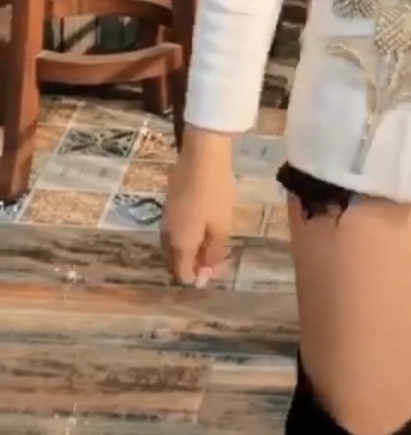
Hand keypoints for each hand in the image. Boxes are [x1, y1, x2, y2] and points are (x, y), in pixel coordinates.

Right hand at [162, 129, 234, 286]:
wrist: (201, 156)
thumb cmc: (215, 194)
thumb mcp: (221, 226)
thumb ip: (213, 252)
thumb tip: (205, 274)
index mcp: (180, 243)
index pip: (181, 272)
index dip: (195, 278)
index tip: (211, 275)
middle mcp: (168, 234)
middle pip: (174, 259)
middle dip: (190, 266)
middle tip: (210, 263)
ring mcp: (166, 217)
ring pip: (173, 244)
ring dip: (188, 250)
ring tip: (207, 247)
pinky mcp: (169, 203)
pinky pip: (174, 230)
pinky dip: (185, 236)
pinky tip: (199, 230)